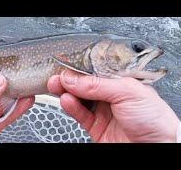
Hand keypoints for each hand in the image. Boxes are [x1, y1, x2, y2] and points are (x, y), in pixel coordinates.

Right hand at [47, 70, 180, 142]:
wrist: (156, 147)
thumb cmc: (154, 118)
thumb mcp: (127, 92)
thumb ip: (97, 85)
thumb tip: (72, 79)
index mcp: (120, 82)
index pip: (94, 72)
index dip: (79, 69)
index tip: (65, 66)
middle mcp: (110, 95)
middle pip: (84, 85)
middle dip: (69, 80)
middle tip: (56, 76)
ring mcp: (102, 111)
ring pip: (79, 98)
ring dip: (66, 92)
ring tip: (57, 87)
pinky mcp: (96, 126)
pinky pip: (80, 114)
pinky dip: (70, 107)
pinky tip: (65, 100)